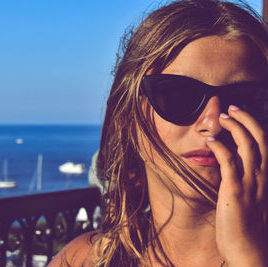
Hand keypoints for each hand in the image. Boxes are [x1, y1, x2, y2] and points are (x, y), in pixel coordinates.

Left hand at [206, 105, 267, 266]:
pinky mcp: (235, 191)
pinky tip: (211, 140)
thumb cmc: (245, 226)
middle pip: (259, 139)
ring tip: (221, 118)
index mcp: (264, 177)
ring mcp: (250, 183)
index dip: (253, 125)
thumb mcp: (249, 198)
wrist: (248, 250)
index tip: (239, 114)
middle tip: (230, 109)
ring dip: (235, 128)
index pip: (264, 144)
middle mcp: (261, 176)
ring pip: (248, 146)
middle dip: (246, 119)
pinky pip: (230, 163)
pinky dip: (221, 148)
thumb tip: (233, 166)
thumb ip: (244, 180)